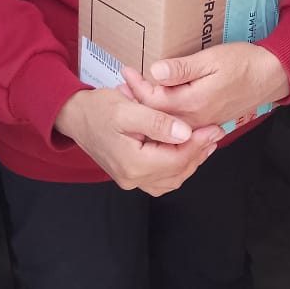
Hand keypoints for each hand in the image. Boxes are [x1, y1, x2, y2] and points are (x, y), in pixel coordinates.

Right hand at [54, 88, 222, 195]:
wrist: (74, 116)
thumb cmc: (98, 109)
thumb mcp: (128, 108)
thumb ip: (157, 122)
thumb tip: (185, 133)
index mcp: (132, 163)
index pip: (176, 160)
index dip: (198, 144)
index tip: (213, 128)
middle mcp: (132, 178)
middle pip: (177, 172)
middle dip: (199, 152)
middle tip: (215, 132)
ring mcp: (131, 180)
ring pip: (172, 178)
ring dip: (191, 160)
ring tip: (205, 140)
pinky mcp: (131, 176)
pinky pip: (161, 178)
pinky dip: (177, 165)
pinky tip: (185, 149)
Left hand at [122, 43, 289, 130]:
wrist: (271, 76)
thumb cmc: (244, 63)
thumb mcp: (212, 59)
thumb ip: (183, 69)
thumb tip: (155, 72)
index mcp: (194, 102)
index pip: (154, 100)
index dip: (136, 87)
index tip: (125, 72)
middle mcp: (196, 118)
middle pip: (156, 116)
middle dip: (136, 101)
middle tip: (119, 87)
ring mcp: (202, 122)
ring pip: (166, 122)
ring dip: (147, 109)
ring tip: (131, 95)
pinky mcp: (207, 120)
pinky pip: (178, 123)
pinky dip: (163, 114)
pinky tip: (156, 104)